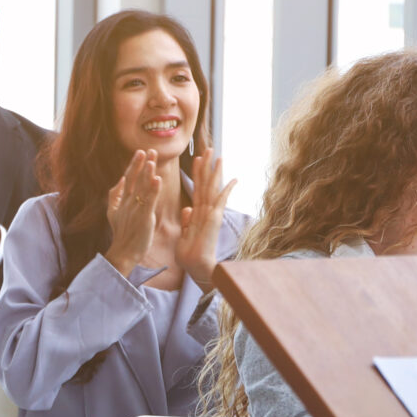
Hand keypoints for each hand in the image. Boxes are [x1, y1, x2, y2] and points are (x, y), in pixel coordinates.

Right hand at [104, 151, 164, 273]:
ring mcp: (135, 209)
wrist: (123, 252)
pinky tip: (157, 180)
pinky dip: (153, 190)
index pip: (129, 178)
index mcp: (122, 200)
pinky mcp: (144, 217)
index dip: (135, 164)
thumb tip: (120, 179)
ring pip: (142, 187)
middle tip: (149, 150)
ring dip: (147, 172)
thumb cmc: (121, 233)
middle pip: (136, 179)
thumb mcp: (113, 212)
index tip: (141, 152)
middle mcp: (128, 202)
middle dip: (143, 164)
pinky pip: (149, 201)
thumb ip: (115, 195)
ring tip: (152, 159)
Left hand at [172, 149, 236, 290]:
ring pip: (213, 188)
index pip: (197, 189)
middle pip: (206, 184)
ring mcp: (211, 214)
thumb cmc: (189, 255)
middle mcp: (206, 211)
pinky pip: (221, 201)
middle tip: (208, 149)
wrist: (196, 267)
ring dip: (215, 172)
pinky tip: (233, 179)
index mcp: (197, 214)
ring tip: (218, 156)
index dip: (197, 174)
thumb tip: (186, 208)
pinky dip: (226, 190)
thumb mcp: (183, 234)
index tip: (197, 159)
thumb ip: (186, 221)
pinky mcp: (215, 219)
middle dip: (206, 166)